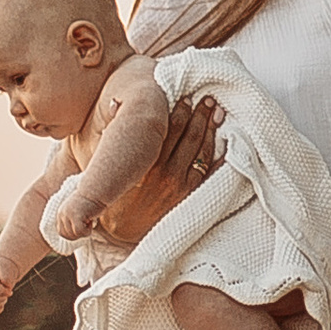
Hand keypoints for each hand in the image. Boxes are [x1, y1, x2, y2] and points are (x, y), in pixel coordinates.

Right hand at [0, 253, 17, 315]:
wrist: (0, 269)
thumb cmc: (4, 267)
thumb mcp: (7, 266)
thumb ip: (7, 276)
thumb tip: (6, 286)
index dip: (3, 290)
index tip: (10, 288)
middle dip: (3, 296)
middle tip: (9, 292)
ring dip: (1, 302)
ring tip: (5, 295)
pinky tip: (2, 304)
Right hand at [86, 95, 221, 254]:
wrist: (121, 233)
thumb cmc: (112, 194)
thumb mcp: (103, 166)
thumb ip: (109, 136)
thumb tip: (112, 105)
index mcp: (146, 163)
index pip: (169, 128)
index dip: (180, 110)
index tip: (187, 96)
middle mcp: (166, 173)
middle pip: (190, 136)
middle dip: (201, 115)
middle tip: (209, 99)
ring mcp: (180, 185)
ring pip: (202, 150)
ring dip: (211, 129)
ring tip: (218, 113)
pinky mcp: (189, 196)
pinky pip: (209, 172)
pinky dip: (219, 156)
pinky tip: (226, 142)